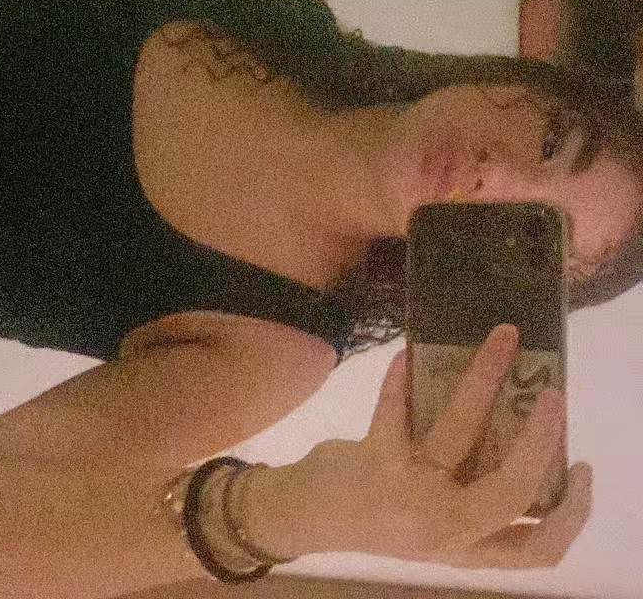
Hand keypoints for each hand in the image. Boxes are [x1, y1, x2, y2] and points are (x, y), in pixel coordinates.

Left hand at [290, 324, 591, 567]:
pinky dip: (403, 377)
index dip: (572, 514)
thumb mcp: (432, 525)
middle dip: (541, 438)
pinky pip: (397, 408)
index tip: (584, 469)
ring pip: (461, 431)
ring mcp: (409, 493)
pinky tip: (407, 355)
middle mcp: (443, 528)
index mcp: (464, 547)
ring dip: (485, 377)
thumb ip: (471, 498)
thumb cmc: (380, 514)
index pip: (536, 551)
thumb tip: (512, 435)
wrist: (306, 517)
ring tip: (502, 338)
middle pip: (511, 490)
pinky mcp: (376, 459)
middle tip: (554, 393)